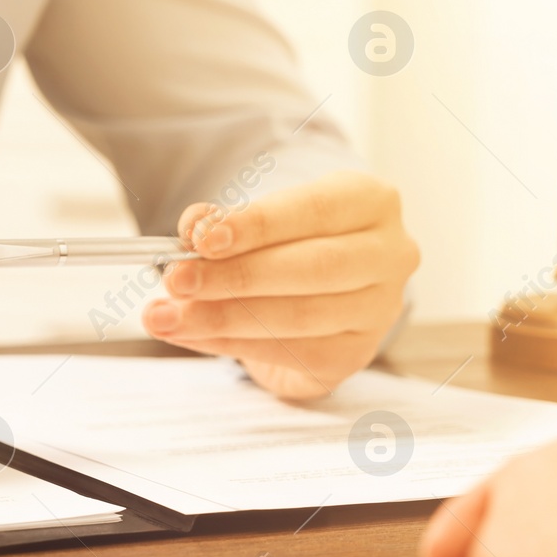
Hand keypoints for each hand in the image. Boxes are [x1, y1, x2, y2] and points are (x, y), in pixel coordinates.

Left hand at [141, 171, 418, 397]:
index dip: (257, 225)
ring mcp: (378, 310)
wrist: (321, 289)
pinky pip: (288, 353)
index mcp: (371, 202)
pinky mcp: (354, 355)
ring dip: (222, 318)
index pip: (313, 210)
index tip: (203, 238)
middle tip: (176, 280)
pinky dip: (231, 344)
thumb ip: (227, 221)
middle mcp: (389, 255)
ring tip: (167, 315)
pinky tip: (191, 334)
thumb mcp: (262, 218)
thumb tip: (194, 226)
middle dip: (235, 276)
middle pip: (310, 268)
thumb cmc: (290, 241)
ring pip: (297, 316)